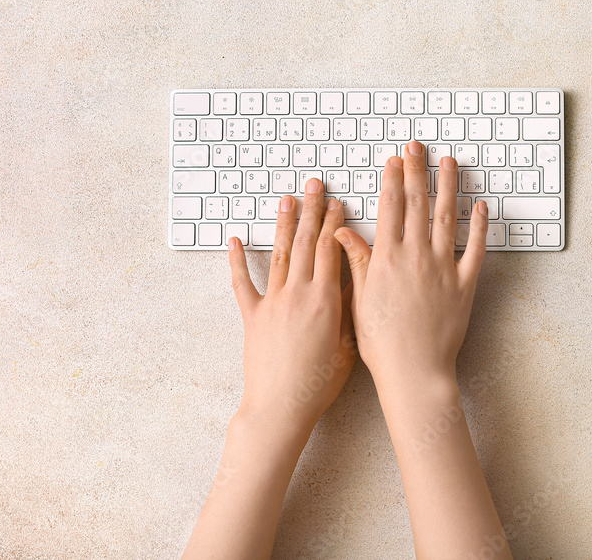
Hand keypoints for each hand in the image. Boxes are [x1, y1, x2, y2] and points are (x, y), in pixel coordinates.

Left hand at [228, 178, 356, 435]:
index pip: (331, 250)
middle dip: (312, 210)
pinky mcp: (252, 316)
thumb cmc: (319, 383)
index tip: (339, 202)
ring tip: (288, 199)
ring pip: (280, 253)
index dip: (335, 223)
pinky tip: (236, 239)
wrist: (280, 406)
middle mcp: (297, 294)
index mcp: (325, 300)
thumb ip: (350, 307)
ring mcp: (272, 303)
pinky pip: (242, 282)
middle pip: (306, 243)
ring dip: (284, 224)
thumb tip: (355, 276)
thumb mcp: (348, 343)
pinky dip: (237, 260)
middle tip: (315, 185)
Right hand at [333, 140, 487, 390]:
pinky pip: (476, 250)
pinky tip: (481, 206)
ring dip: (448, 186)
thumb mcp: (359, 300)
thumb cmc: (381, 342)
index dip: (392, 180)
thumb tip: (342, 232)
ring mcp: (443, 268)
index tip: (394, 160)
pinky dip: (480, 226)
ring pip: (447, 218)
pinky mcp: (465, 285)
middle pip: (418, 204)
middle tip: (418, 148)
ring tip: (448, 162)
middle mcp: (416, 257)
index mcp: (387, 259)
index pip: (390, 209)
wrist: (414, 371)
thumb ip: (356, 261)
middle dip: (417, 171)